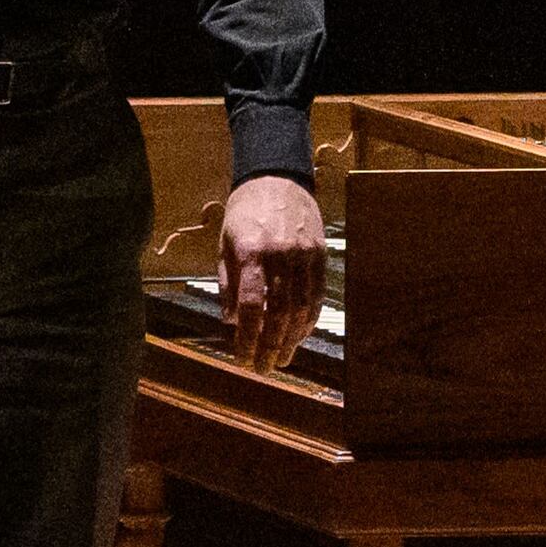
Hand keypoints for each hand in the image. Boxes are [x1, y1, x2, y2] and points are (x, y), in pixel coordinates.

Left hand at [215, 173, 326, 371]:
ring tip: (282, 359)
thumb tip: (230, 320)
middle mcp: (280, 256)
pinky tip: (299, 335)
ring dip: (291, 339)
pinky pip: (317, 295)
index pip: (250, 306)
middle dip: (270, 346)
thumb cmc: (245, 212)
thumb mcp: (225, 243)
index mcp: (251, 253)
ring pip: (301, 308)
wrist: (278, 178)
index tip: (242, 359)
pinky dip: (308, 319)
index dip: (246, 337)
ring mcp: (304, 256)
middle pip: (278, 313)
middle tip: (263, 368)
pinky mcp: (320, 255)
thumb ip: (228, 282)